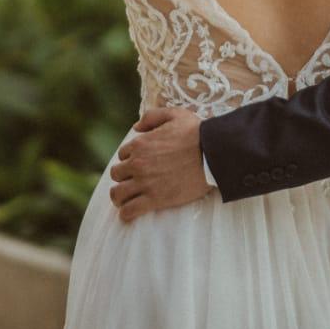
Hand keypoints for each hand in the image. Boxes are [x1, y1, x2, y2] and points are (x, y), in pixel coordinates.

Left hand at [108, 107, 209, 222]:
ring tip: (126, 199)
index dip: (130, 159)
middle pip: (117, 174)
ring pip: (117, 194)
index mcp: (140, 143)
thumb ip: (151, 117)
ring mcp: (145, 182)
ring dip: (119, 197)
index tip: (140, 164)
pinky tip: (129, 213)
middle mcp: (138, 163)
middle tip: (132, 181)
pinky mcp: (155, 199)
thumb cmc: (196, 132)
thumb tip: (136, 127)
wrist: (212, 153)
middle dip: (123, 177)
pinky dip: (126, 214)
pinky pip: (129, 211)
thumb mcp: (174, 114)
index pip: (122, 155)